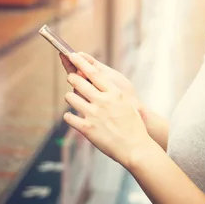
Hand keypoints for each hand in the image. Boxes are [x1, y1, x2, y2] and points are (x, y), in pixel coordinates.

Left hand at [62, 53, 154, 167]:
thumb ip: (111, 91)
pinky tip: (73, 117)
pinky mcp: (86, 128)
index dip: (80, 62)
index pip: (93, 72)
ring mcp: (93, 114)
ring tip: (74, 100)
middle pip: (78, 82)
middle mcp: (102, 101)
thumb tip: (99, 81)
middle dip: (72, 77)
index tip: (72, 56)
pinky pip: (68, 117)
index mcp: (113, 93)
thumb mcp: (125, 102)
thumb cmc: (133, 124)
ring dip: (71, 97)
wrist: (135, 148)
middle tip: (71, 77)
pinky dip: (70, 116)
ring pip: (70, 97)